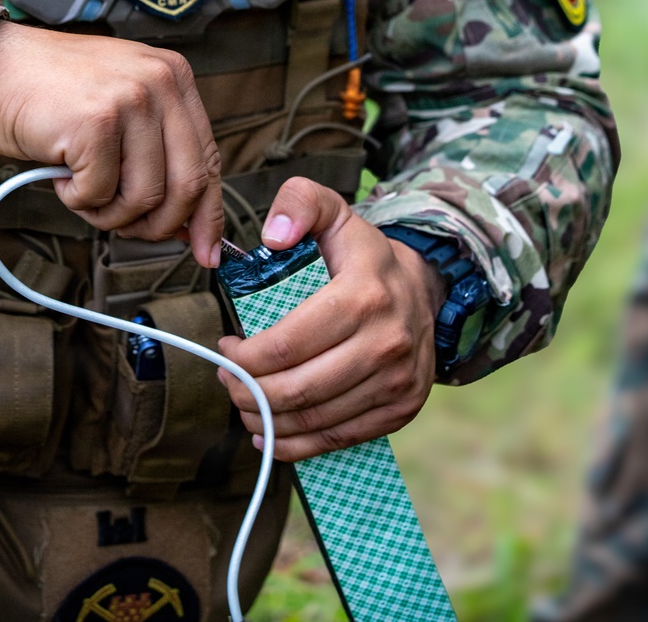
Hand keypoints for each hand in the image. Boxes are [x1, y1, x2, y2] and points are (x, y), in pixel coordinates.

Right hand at [0, 22, 222, 267]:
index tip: (205, 251)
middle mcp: (160, 82)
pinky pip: (100, 193)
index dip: (208, 214)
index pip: (209, 158)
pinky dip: (77, 199)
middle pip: (188, 184)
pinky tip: (61, 173)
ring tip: (82, 189)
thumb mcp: (121, 107)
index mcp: (175, 76)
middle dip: (158, 225)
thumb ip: (156, 153)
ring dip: (110, 212)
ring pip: (145, 197)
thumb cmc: (52, 93)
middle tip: (126, 228)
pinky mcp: (96, 123)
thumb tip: (187, 224)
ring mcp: (129, 100)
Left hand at [217, 177, 443, 457]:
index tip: (226, 349)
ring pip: (316, 420)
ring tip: (244, 403)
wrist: (422, 287)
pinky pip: (341, 439)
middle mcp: (386, 343)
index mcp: (364, 296)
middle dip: (248, 393)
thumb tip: (273, 235)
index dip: (246, 357)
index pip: (288, 344)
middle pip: (298, 390)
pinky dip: (300, 445)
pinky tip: (272, 432)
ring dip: (268, 421)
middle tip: (228, 381)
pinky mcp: (402, 409)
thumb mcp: (331, 210)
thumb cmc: (360, 252)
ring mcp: (398, 381)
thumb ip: (298, 203)